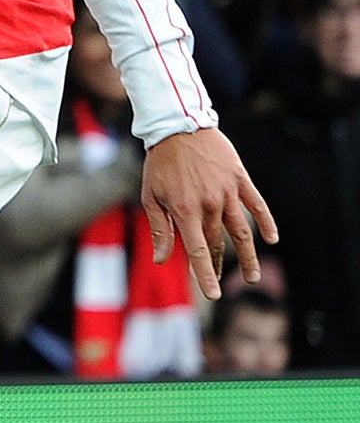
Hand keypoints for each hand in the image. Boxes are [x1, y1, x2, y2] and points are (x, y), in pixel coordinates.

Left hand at [140, 128, 277, 299]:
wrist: (177, 127)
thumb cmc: (160, 164)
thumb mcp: (150, 196)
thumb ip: (159, 229)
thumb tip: (162, 260)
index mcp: (184, 211)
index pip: (198, 250)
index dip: (206, 274)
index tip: (213, 294)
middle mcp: (209, 204)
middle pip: (218, 243)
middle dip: (218, 267)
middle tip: (220, 285)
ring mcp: (226, 192)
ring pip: (242, 230)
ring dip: (248, 256)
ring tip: (253, 277)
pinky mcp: (239, 179)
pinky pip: (256, 204)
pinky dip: (266, 221)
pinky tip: (271, 239)